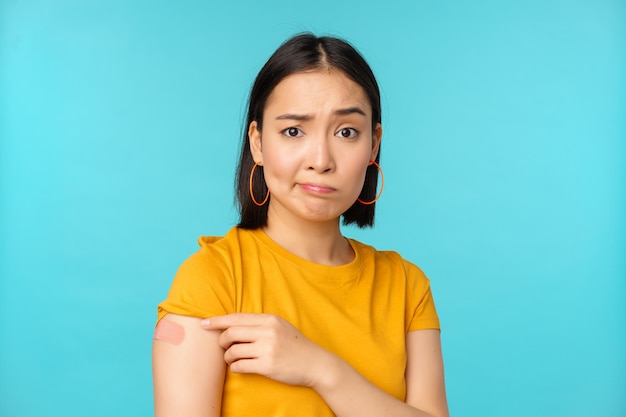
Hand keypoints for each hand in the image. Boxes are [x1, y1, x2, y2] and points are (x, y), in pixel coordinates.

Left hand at [201, 313, 329, 386]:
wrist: (315, 363)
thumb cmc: (295, 345)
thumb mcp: (280, 326)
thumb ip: (260, 323)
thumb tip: (233, 324)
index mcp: (269, 319)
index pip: (237, 318)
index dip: (217, 320)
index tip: (204, 323)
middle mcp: (268, 331)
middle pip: (231, 333)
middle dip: (221, 341)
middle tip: (222, 347)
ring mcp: (268, 349)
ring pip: (233, 351)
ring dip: (228, 357)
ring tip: (231, 359)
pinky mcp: (267, 366)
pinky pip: (240, 366)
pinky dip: (235, 367)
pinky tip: (239, 367)